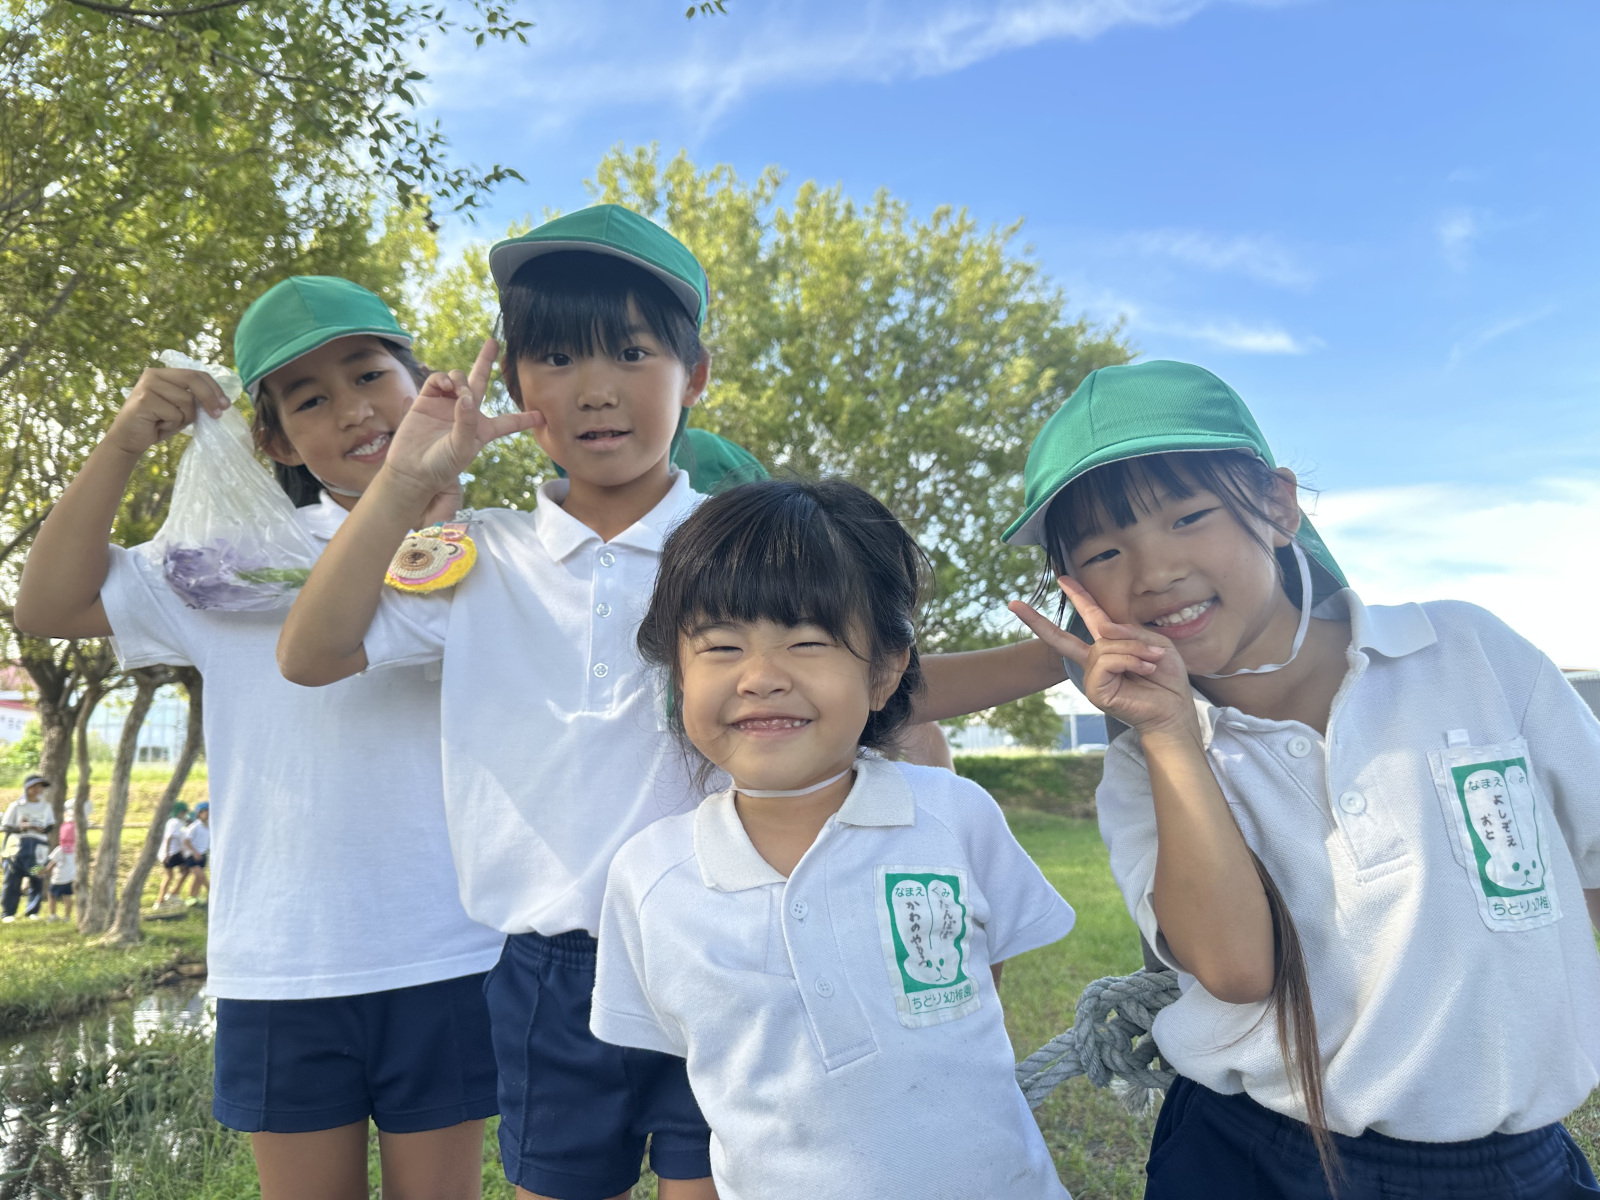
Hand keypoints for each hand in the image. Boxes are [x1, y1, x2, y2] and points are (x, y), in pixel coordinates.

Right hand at [106, 367, 230, 455]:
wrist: (129, 439)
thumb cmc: (157, 423)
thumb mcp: (180, 409)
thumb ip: (194, 400)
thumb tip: (221, 402)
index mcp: (164, 373)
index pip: (196, 374)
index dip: (214, 388)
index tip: (226, 405)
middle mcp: (154, 374)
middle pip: (193, 380)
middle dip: (210, 398)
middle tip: (218, 415)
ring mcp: (147, 385)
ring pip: (186, 400)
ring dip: (184, 418)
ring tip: (167, 422)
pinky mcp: (144, 400)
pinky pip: (175, 413)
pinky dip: (172, 424)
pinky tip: (158, 425)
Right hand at [382, 339, 542, 505]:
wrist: (411, 470)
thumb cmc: (441, 465)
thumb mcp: (461, 448)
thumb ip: (467, 422)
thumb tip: (467, 396)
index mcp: (483, 429)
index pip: (509, 422)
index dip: (525, 418)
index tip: (542, 415)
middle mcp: (467, 413)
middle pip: (480, 382)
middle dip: (485, 361)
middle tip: (493, 342)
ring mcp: (446, 404)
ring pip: (459, 379)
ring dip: (460, 380)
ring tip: (457, 392)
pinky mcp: (427, 400)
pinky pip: (438, 380)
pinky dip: (443, 378)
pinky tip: (446, 385)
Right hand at [1008, 577, 1196, 738]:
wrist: (1173, 709)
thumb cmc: (1166, 677)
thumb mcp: (1154, 642)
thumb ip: (1128, 631)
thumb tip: (1102, 628)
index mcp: (1108, 645)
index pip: (1090, 616)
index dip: (1078, 596)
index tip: (1062, 579)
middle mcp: (1095, 660)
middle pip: (1061, 637)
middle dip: (1036, 621)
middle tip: (1013, 604)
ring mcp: (1092, 676)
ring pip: (1105, 645)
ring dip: (1135, 649)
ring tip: (1152, 661)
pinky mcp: (1095, 690)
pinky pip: (1108, 661)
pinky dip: (1130, 660)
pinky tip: (1144, 669)